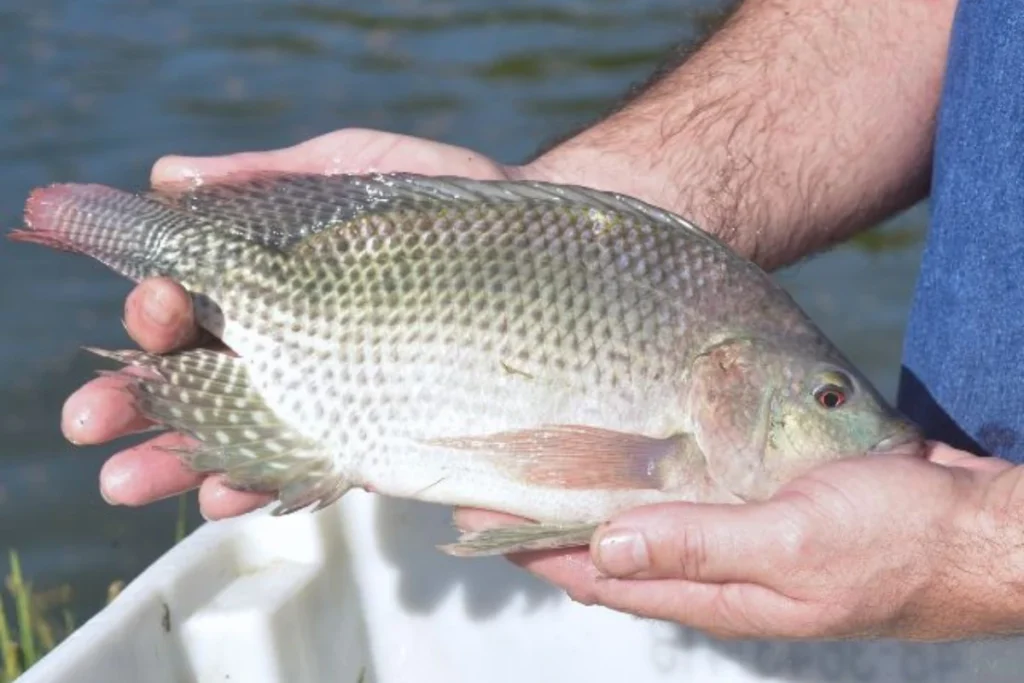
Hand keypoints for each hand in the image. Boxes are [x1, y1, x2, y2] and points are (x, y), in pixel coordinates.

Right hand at [62, 128, 536, 518]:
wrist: (531, 254)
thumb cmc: (433, 206)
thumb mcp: (347, 171)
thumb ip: (264, 177)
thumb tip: (167, 175)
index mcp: (265, 288)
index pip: (188, 308)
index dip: (154, 311)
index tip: (152, 302)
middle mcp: (283, 348)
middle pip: (191, 381)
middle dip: (134, 400)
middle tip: (90, 419)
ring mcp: (324, 397)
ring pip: (232, 436)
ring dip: (176, 459)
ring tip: (126, 480)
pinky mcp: (371, 435)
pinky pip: (305, 469)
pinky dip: (259, 485)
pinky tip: (224, 497)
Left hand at [455, 443, 1023, 640]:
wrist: (981, 534)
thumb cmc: (898, 541)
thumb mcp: (794, 543)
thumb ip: (700, 546)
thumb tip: (603, 551)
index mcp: (719, 595)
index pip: (601, 578)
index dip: (536, 551)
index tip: (478, 520)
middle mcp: (721, 575)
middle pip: (614, 555)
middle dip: (550, 527)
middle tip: (492, 487)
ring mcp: (745, 546)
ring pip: (650, 528)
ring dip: (596, 504)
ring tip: (547, 471)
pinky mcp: (768, 513)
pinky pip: (691, 503)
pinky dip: (651, 487)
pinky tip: (638, 461)